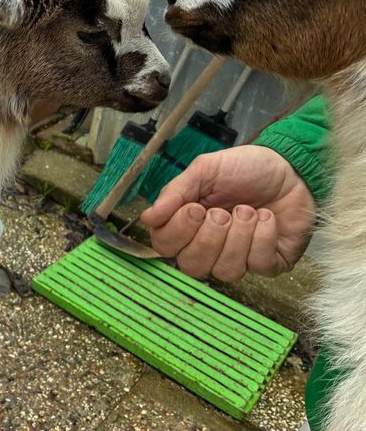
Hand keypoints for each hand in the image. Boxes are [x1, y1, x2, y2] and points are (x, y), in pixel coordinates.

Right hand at [140, 145, 315, 280]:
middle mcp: (209, 247)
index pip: (164, 246)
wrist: (290, 167)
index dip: (177, 232)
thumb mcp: (205, 170)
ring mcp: (239, 258)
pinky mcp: (270, 263)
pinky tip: (267, 217)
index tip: (194, 207)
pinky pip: (258, 265)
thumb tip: (147, 218)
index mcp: (187, 225)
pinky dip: (262, 237)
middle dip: (208, 238)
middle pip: (192, 266)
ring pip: (225, 271)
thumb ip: (175, 193)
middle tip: (221, 212)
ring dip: (237, 237)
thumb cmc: (245, 168)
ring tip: (247, 210)